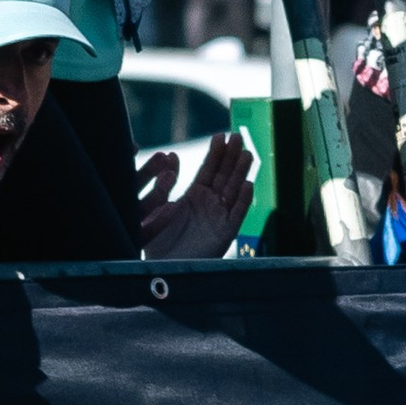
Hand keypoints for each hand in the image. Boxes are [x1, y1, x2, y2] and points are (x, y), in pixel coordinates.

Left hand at [139, 130, 254, 259]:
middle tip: (237, 136)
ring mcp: (219, 218)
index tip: (220, 135)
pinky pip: (237, 215)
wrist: (163, 269)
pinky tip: (248, 186)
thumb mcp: (158, 207)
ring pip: (234, 191)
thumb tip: (170, 155)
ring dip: (241, 173)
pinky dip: (243, 201)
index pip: (209, 170)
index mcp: (194, 196)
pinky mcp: (225, 234)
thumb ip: (165, 184)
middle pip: (224, 176)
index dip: (216, 153)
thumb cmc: (159, 241)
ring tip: (246, 154)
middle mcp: (210, 204)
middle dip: (231, 157)